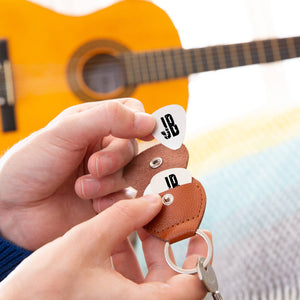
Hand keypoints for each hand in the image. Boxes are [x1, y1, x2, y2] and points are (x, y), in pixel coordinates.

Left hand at [0, 99, 155, 249]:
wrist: (11, 208)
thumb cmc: (31, 163)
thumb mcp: (66, 131)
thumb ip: (108, 118)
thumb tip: (150, 120)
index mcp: (94, 124)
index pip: (132, 114)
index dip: (141, 122)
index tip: (144, 133)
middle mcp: (103, 148)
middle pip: (133, 147)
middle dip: (115, 159)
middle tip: (93, 167)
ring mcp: (106, 175)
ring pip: (131, 174)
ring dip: (109, 182)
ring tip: (82, 189)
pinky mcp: (107, 200)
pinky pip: (126, 199)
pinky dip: (112, 201)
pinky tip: (92, 204)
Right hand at [0, 194, 210, 299]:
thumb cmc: (43, 290)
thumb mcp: (86, 243)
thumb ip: (123, 217)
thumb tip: (150, 201)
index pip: (193, 285)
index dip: (200, 254)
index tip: (202, 232)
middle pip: (172, 279)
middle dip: (167, 244)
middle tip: (162, 218)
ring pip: (150, 279)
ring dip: (146, 249)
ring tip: (138, 221)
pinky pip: (130, 283)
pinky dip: (128, 260)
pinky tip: (117, 238)